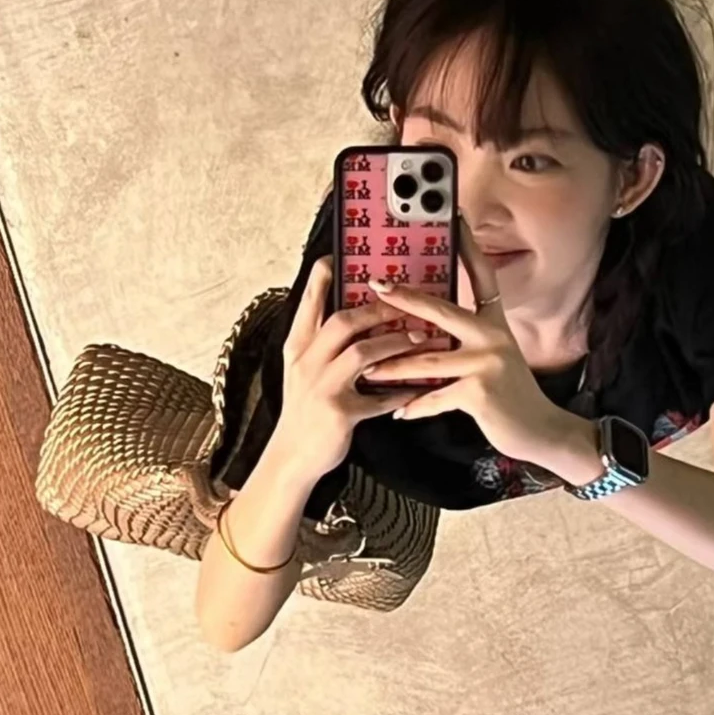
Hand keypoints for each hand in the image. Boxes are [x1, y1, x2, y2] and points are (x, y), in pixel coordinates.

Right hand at [272, 259, 412, 491]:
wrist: (292, 457)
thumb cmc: (304, 409)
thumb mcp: (303, 370)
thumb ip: (322, 344)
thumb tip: (353, 314)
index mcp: (297, 347)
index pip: (310, 303)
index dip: (325, 278)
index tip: (339, 257)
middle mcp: (307, 362)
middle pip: (344, 321)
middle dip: (379, 310)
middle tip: (406, 303)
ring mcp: (322, 387)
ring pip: (364, 354)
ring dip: (397, 343)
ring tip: (421, 338)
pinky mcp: (340, 412)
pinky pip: (380, 397)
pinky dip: (402, 392)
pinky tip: (419, 388)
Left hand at [363, 219, 564, 466]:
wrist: (539, 430)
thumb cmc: (508, 396)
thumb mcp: (492, 359)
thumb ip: (464, 342)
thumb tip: (422, 330)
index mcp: (494, 323)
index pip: (482, 275)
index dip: (469, 246)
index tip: (455, 218)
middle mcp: (493, 336)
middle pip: (442, 310)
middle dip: (405, 299)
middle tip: (376, 286)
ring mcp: (488, 362)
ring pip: (427, 361)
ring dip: (392, 367)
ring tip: (366, 370)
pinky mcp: (480, 391)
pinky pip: (435, 397)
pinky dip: (415, 406)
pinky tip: (398, 411)